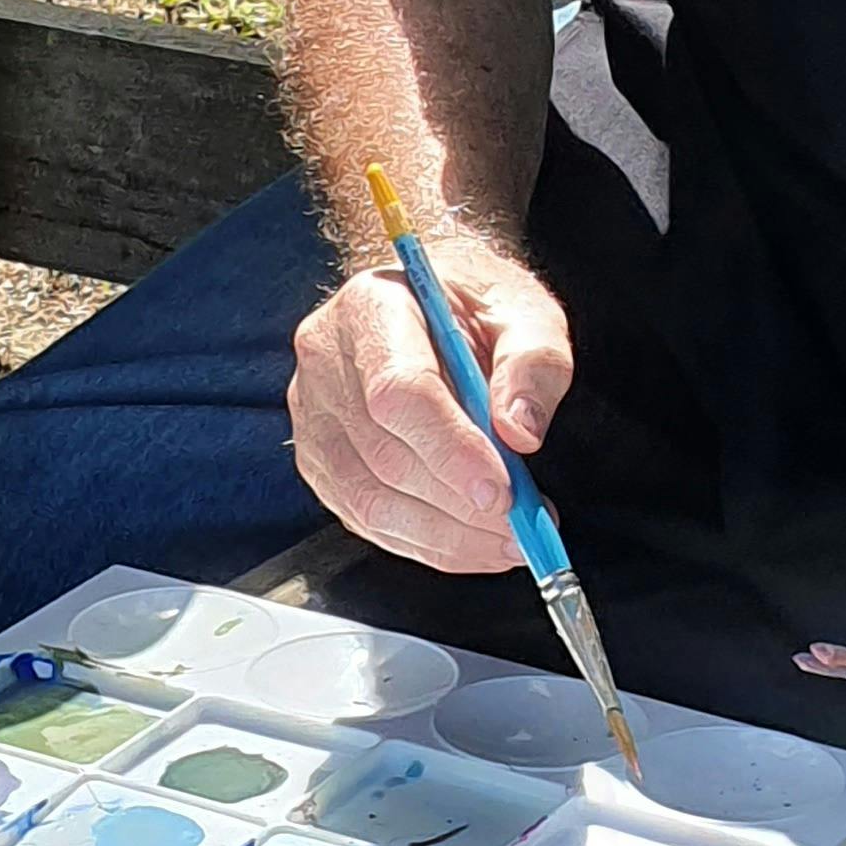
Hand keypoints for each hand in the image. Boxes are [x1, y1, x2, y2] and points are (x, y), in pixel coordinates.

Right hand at [286, 234, 575, 576]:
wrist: (428, 302)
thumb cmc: (473, 302)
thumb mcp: (523, 309)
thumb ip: (532, 362)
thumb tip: (521, 432)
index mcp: (371, 307)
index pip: (399, 390)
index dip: (450, 449)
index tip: (503, 492)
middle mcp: (326, 361)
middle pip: (385, 454)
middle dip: (460, 505)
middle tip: (525, 527)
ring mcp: (313, 416)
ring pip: (370, 500)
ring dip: (447, 536)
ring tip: (510, 541)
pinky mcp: (319, 461)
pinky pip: (365, 519)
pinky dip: (425, 543)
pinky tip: (473, 542)